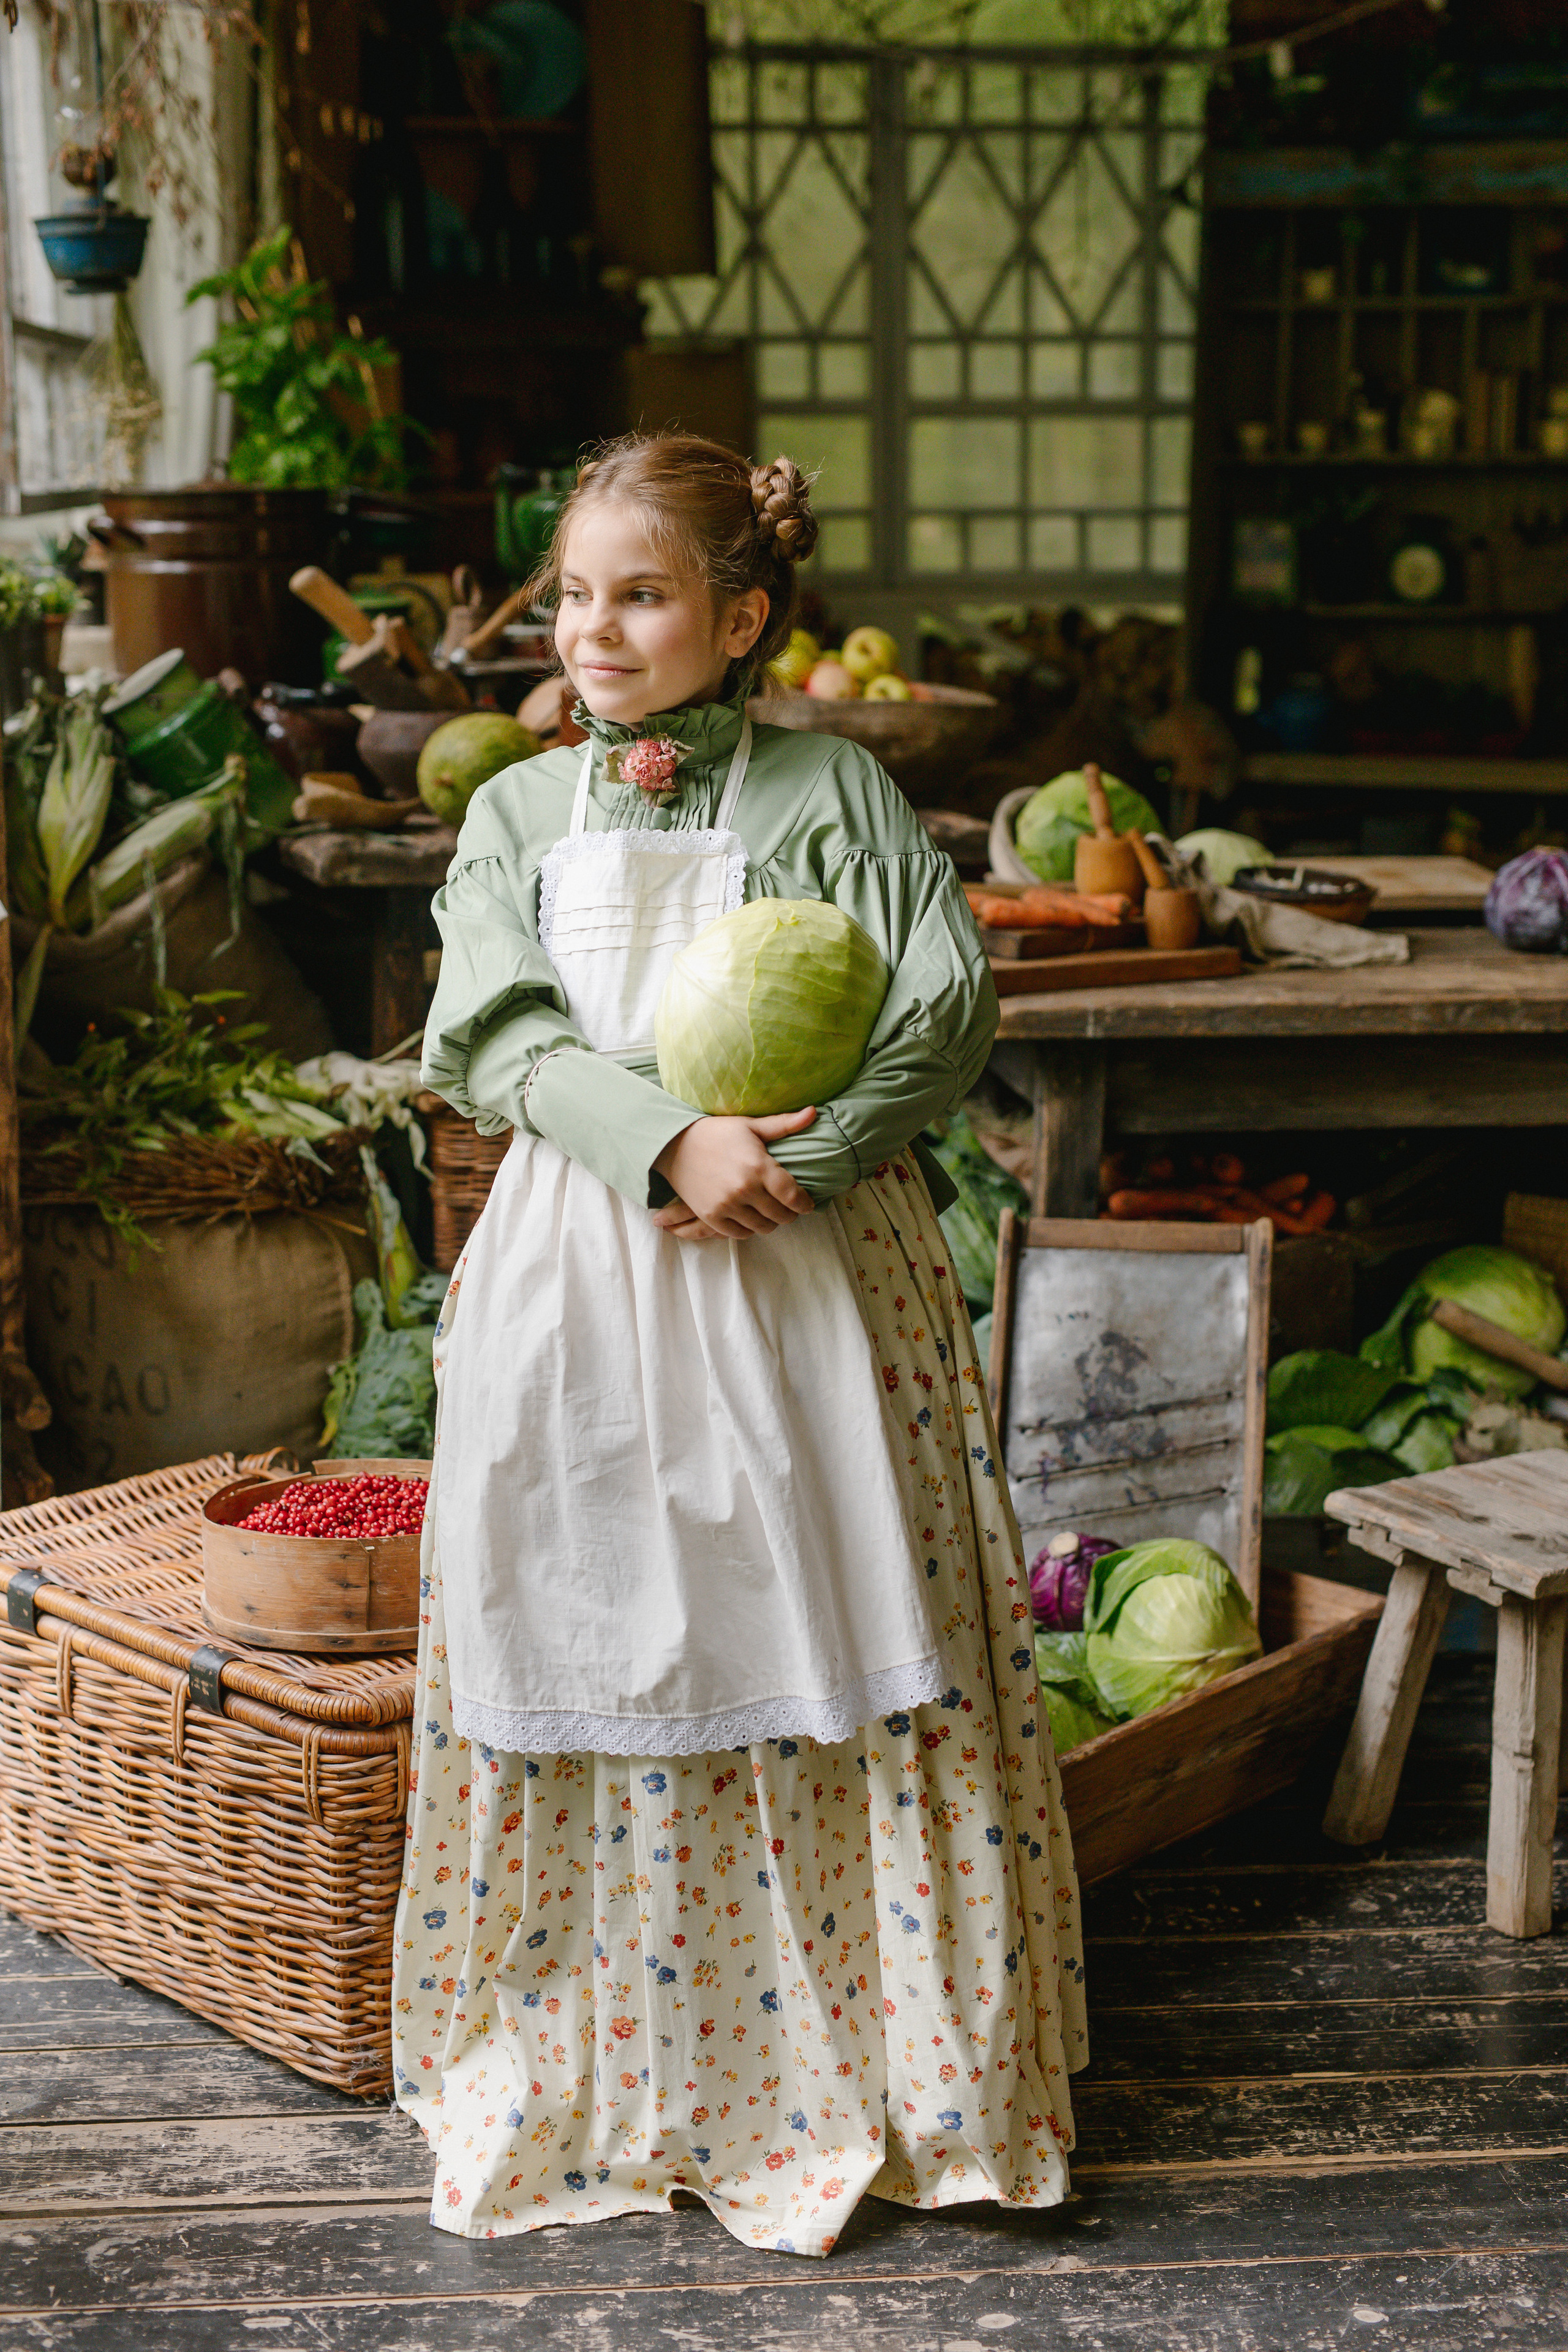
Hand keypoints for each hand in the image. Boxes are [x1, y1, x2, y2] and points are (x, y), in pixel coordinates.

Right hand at [650, 1107, 816, 1238]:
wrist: (675, 1144)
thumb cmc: (716, 1132)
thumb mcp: (750, 1125)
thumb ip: (784, 1124)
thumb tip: (814, 1112)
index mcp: (758, 1166)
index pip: (793, 1195)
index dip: (805, 1203)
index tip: (808, 1204)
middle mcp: (744, 1189)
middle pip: (781, 1215)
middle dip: (790, 1213)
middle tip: (790, 1208)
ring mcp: (727, 1205)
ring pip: (763, 1227)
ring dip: (771, 1222)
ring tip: (771, 1213)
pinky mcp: (711, 1216)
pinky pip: (740, 1234)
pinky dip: (750, 1229)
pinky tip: (752, 1218)